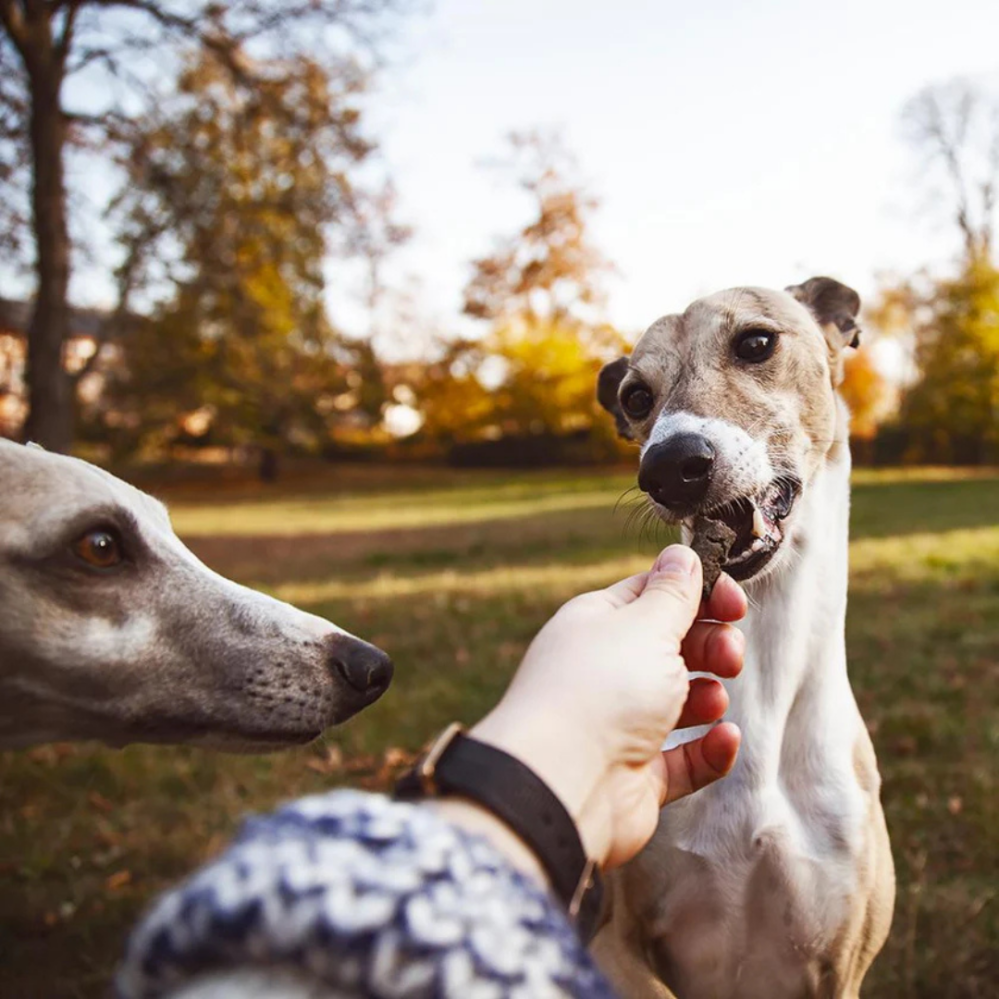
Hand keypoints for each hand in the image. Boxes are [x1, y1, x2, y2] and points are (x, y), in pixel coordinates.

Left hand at [471, 544, 745, 869]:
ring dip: (709, 696)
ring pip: (681, 702)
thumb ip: (673, 593)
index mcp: (598, 623)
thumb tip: (682, 555)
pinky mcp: (636, 775)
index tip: (734, 604)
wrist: (562, 783)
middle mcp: (606, 670)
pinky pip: (685, 758)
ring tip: (711, 700)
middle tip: (729, 656)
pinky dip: (710, 749)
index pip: (654, 595)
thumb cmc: (599, 690)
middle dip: (711, 645)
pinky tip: (725, 738)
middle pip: (673, 646)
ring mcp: (619, 724)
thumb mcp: (645, 626)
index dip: (699, 594)